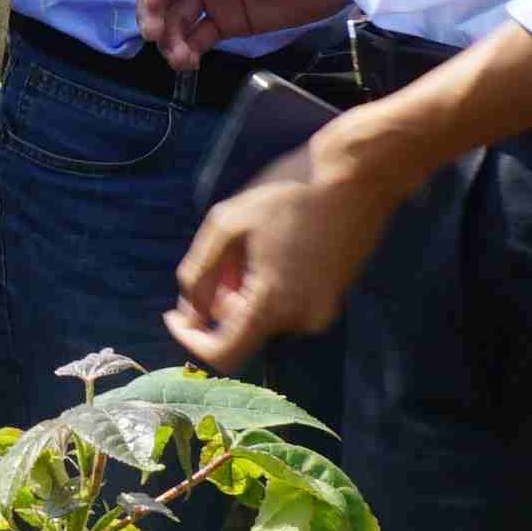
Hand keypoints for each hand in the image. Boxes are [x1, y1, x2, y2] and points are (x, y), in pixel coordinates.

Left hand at [172, 150, 397, 365]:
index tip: (176, 316)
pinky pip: (288, 306)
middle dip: (221, 300)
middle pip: (243, 330)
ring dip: (246, 291)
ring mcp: (323, 312)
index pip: (223, 355)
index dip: (191, 340)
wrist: (355, 176)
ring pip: (265, 317)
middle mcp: (302, 320)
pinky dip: (271, 288)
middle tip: (224, 254)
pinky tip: (276, 248)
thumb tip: (190, 311)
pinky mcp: (334, 299)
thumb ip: (200, 273)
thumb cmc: (289, 192)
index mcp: (273, 305)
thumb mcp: (227, 223)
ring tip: (253, 244)